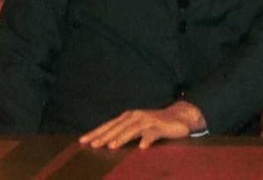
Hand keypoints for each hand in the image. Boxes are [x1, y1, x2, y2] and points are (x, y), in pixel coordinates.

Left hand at [79, 101, 206, 149]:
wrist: (180, 117)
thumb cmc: (155, 124)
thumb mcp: (137, 126)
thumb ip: (123, 132)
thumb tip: (104, 141)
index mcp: (128, 117)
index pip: (109, 125)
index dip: (96, 132)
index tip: (82, 141)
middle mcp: (136, 116)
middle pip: (118, 127)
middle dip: (105, 136)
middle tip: (94, 145)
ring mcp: (149, 120)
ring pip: (133, 129)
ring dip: (122, 137)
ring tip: (112, 145)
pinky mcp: (161, 126)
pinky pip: (153, 133)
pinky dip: (147, 139)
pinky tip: (142, 146)